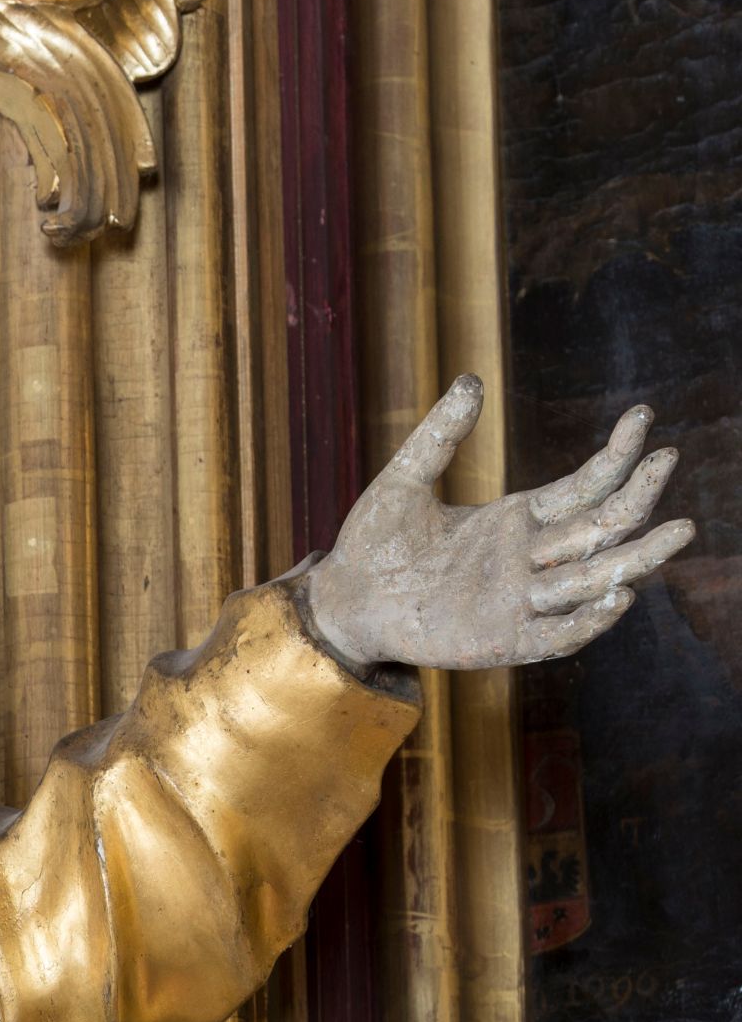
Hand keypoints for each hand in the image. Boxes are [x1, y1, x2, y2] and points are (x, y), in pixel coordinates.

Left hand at [302, 376, 695, 671]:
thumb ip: (439, 436)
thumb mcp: (404, 480)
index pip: (583, 487)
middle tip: (670, 461)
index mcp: (515, 519)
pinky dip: (588, 620)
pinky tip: (617, 596)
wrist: (342, 600)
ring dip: (635, 558)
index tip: (642, 417)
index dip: (616, 456)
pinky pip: (557, 635)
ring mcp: (519, 601)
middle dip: (639, 499)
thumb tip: (471, 380)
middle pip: (601, 529)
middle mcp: (527, 559)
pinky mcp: (501, 641)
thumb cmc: (372, 542)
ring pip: (591, 580)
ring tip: (678, 530)